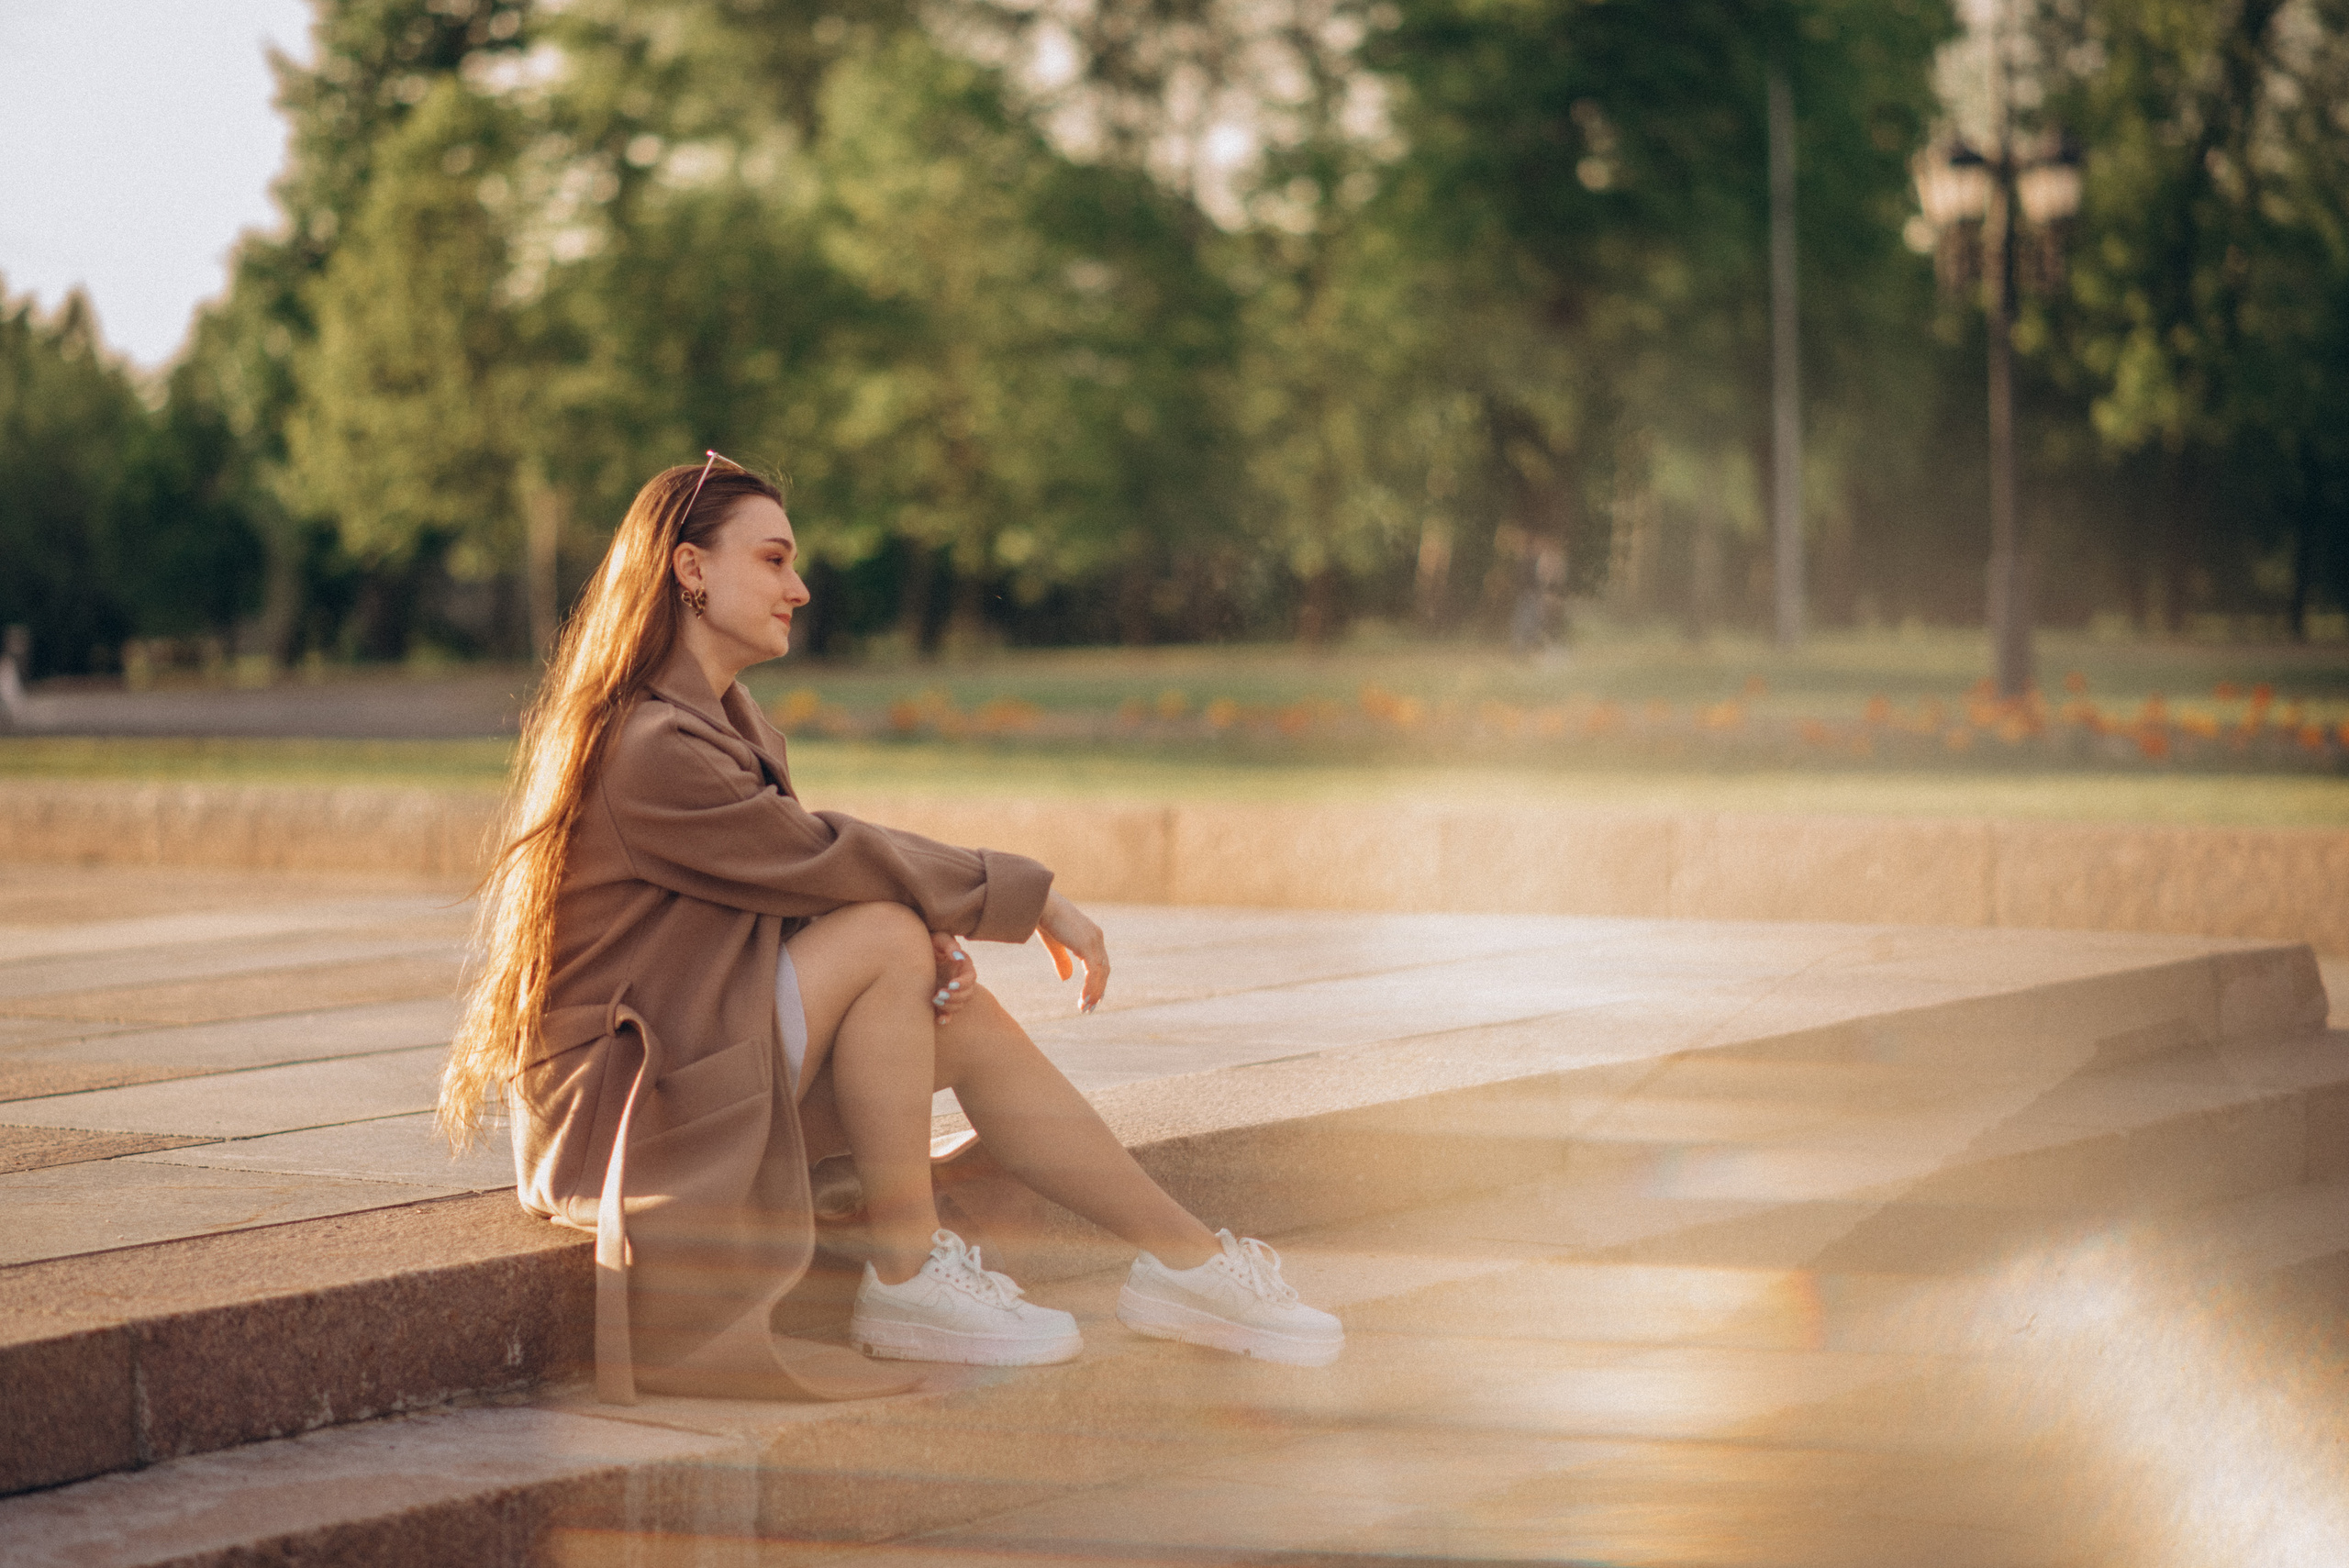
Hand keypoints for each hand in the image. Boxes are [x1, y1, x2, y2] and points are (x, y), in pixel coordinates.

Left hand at [930, 931, 976, 1022]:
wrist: (912, 951)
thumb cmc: (928, 942)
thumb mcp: (938, 939)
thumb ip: (949, 945)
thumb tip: (958, 958)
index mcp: (963, 966)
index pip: (970, 978)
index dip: (963, 983)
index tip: (950, 984)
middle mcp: (960, 980)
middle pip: (967, 995)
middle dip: (954, 997)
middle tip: (939, 994)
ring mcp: (952, 992)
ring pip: (959, 1005)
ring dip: (949, 1006)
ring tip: (934, 1000)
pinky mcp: (942, 1001)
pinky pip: (948, 1014)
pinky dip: (945, 1018)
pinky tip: (939, 1020)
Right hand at [1038, 891, 1109, 1013]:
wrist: (1039, 904)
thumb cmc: (1043, 918)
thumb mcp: (1054, 944)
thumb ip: (1062, 960)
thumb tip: (1067, 978)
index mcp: (1091, 935)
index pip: (1100, 962)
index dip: (1098, 980)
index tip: (1093, 997)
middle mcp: (1096, 937)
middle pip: (1104, 969)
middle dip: (1098, 989)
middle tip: (1090, 1007)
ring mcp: (1093, 941)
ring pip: (1100, 973)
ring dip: (1094, 992)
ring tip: (1085, 1008)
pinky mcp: (1087, 946)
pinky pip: (1093, 972)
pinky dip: (1090, 988)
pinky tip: (1084, 1000)